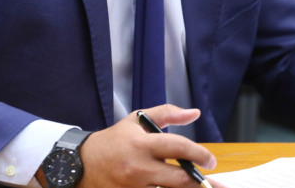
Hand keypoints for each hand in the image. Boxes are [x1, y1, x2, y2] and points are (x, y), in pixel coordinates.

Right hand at [79, 104, 219, 187]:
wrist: (81, 164)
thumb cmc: (114, 141)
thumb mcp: (136, 120)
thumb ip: (167, 113)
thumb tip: (194, 113)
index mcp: (142, 144)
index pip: (178, 148)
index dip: (199, 154)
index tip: (210, 160)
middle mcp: (139, 168)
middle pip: (179, 179)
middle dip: (200, 183)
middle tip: (213, 184)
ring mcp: (133, 187)